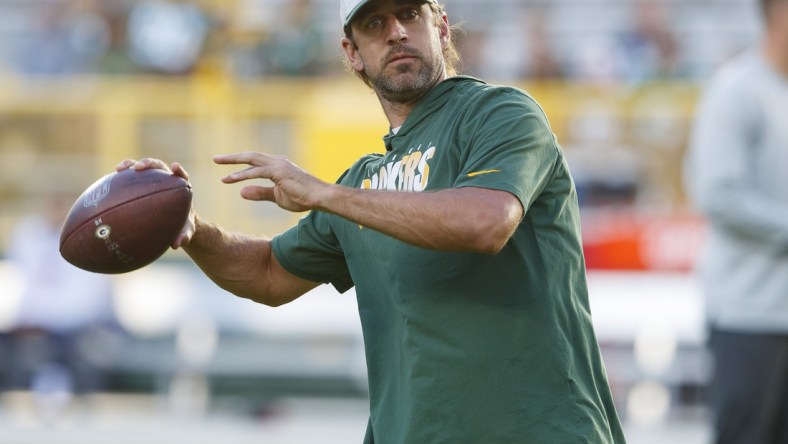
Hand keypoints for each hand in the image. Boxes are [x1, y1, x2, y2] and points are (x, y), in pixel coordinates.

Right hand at [115, 158, 195, 248]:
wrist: (174, 224)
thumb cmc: (182, 226)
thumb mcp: (185, 232)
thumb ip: (184, 237)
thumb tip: (176, 244)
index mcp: (180, 189)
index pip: (181, 176)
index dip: (179, 171)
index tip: (175, 168)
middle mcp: (166, 181)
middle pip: (159, 166)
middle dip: (148, 164)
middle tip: (138, 168)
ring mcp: (153, 181)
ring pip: (143, 169)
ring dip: (131, 165)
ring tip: (119, 168)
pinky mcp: (142, 184)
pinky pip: (131, 179)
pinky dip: (122, 178)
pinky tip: (109, 183)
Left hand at [214, 152, 328, 212]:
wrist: (320, 197)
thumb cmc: (302, 197)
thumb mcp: (276, 197)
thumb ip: (259, 193)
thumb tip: (241, 192)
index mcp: (277, 166)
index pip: (255, 162)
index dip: (239, 165)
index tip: (225, 170)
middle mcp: (277, 161)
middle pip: (250, 156)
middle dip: (232, 157)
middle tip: (215, 158)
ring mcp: (278, 165)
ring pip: (252, 160)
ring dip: (233, 162)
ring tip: (218, 163)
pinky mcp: (279, 172)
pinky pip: (257, 172)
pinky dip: (243, 174)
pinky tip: (231, 179)